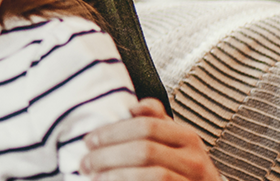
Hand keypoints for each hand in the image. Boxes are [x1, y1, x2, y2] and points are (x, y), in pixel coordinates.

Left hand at [82, 98, 220, 180]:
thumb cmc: (181, 170)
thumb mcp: (173, 142)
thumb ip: (155, 121)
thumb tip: (135, 106)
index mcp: (187, 138)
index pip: (147, 126)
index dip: (113, 132)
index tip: (89, 140)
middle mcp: (194, 159)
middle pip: (144, 150)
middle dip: (108, 156)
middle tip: (85, 162)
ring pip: (151, 174)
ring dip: (115, 175)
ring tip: (94, 176)